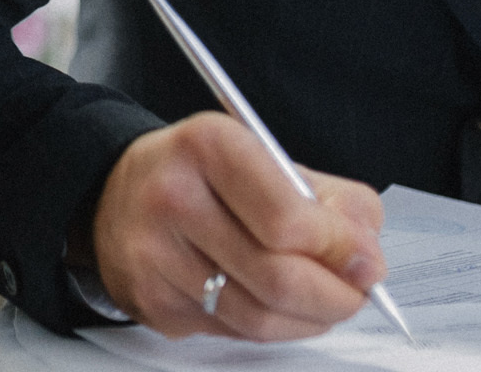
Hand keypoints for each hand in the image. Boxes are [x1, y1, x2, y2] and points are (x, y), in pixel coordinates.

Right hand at [89, 114, 386, 341]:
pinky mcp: (152, 301)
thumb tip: (366, 256)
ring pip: (257, 317)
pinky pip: (232, 332)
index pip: (287, 218)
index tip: (365, 261)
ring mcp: (156, 256)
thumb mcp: (265, 156)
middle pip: (276, 277)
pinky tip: (275, 304)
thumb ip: (330, 199)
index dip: (338, 249)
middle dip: (335, 296)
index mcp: (208, 147)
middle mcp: (173, 198)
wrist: (114, 192)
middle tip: (357, 293)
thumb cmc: (201, 173)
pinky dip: (270, 327)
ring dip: (309, 319)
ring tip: (325, 301)